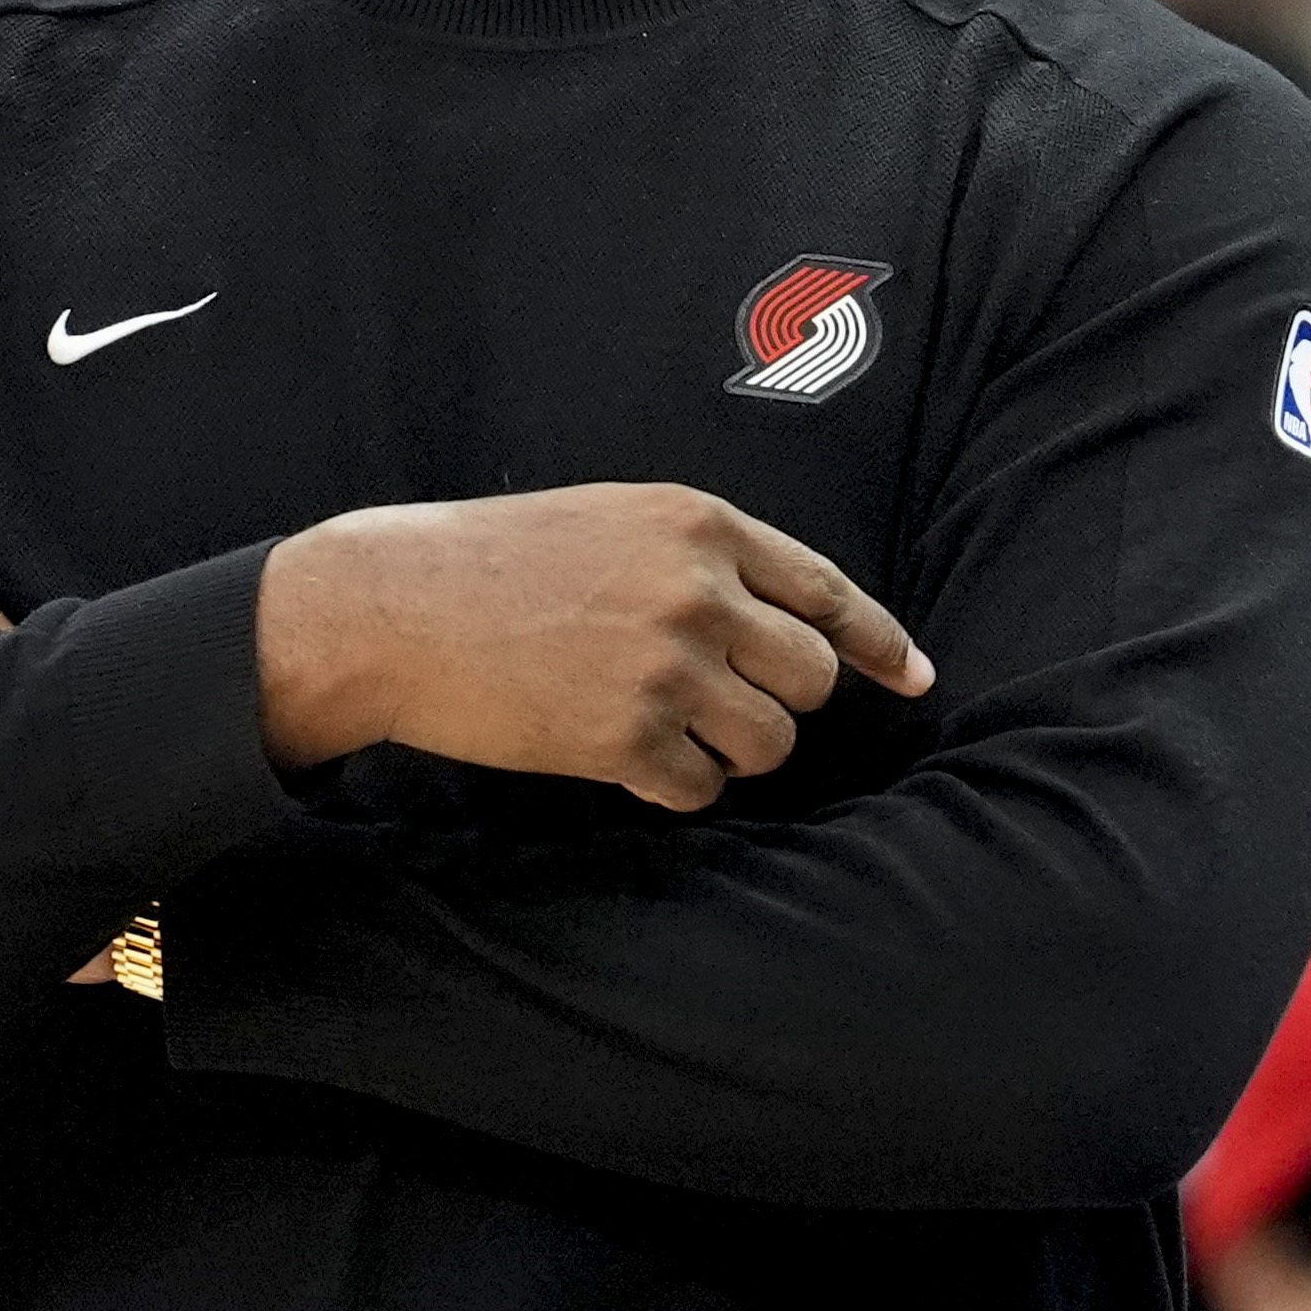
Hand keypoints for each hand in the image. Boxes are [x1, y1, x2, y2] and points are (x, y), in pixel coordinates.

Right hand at [256, 484, 932, 812]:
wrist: (395, 605)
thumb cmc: (501, 562)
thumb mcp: (616, 521)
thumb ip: (704, 560)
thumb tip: (796, 627)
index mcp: (700, 525)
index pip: (827, 592)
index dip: (880, 644)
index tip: (915, 680)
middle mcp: (696, 591)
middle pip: (810, 679)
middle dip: (777, 702)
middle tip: (714, 701)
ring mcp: (664, 666)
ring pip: (769, 743)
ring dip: (730, 751)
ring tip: (663, 727)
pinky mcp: (623, 736)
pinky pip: (701, 788)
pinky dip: (674, 785)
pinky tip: (622, 755)